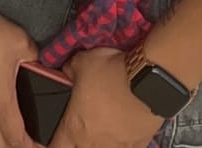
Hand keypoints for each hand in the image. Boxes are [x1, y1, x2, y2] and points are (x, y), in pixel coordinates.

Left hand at [47, 48, 161, 147]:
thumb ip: (69, 70)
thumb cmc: (113, 73)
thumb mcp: (81, 62)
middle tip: (82, 132)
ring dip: (101, 143)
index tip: (56, 136)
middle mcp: (94, 143)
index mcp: (74, 127)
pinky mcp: (138, 145)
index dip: (53, 142)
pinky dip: (123, 143)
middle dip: (78, 143)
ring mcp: (117, 147)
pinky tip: (123, 135)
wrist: (148, 80)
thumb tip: (67, 70)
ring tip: (104, 132)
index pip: (56, 146)